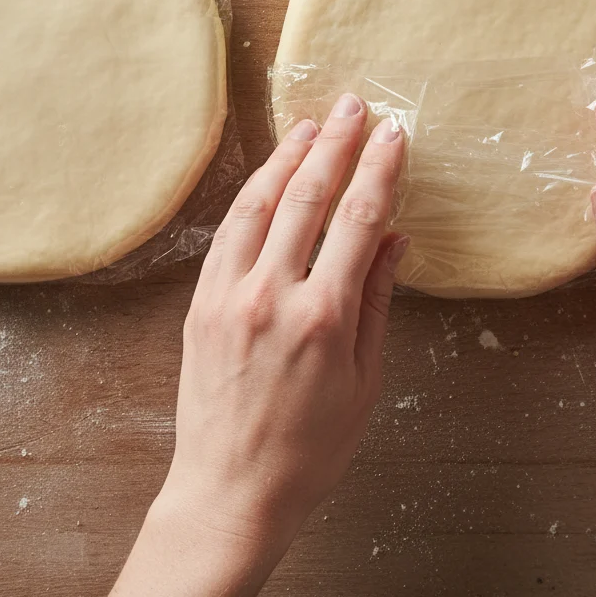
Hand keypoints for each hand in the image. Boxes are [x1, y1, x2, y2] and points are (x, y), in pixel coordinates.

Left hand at [106, 93, 407, 596]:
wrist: (230, 490)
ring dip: (287, 158)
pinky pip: (227, 232)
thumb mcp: (364, 382)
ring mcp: (229, 294)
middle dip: (334, 144)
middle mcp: (272, 295)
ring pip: (259, 203)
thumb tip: (394, 240)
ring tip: (311, 125)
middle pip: (307, 197)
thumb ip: (378, 302)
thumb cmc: (309, 449)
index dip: (378, 170)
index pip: (358, 221)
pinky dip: (250, 195)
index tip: (393, 133)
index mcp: (323, 317)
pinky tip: (267, 174)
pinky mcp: (201, 302)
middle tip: (353, 106)